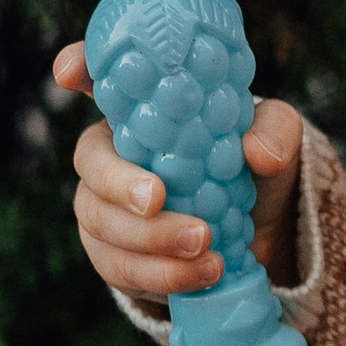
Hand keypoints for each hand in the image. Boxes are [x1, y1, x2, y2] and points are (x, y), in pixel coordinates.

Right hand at [54, 42, 305, 299]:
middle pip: (91, 164)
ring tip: (205, 249)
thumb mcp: (276, 137)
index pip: (100, 79)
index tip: (69, 72)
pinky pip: (119, 268)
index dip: (79, 68)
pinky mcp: (114, 255)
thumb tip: (257, 152)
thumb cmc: (252, 164)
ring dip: (150, 240)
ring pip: (101, 223)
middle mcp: (114, 154)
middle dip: (119, 184)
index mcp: (144, 110)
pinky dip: (160, 276)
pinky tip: (202, 275)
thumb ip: (274, 131)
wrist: (256, 232)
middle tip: (158, 199)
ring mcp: (106, 208)